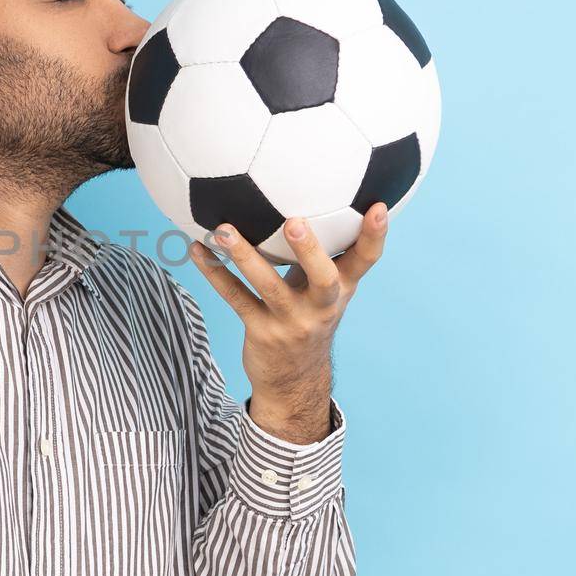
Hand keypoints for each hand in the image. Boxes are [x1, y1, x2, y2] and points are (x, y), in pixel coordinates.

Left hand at [189, 207, 389, 443]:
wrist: (294, 379)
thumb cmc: (308, 316)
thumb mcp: (324, 289)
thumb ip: (321, 252)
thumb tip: (310, 195)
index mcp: (341, 290)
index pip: (366, 261)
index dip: (375, 236)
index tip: (379, 207)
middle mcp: (321, 307)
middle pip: (324, 279)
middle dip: (311, 251)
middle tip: (295, 221)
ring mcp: (291, 322)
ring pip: (269, 286)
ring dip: (244, 256)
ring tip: (223, 229)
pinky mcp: (262, 331)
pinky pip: (235, 297)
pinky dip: (214, 272)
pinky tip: (197, 249)